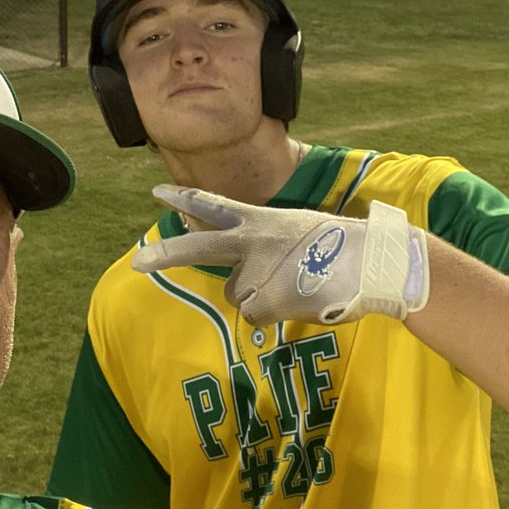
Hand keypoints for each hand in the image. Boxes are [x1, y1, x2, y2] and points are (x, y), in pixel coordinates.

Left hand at [131, 185, 428, 325]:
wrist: (371, 261)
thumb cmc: (341, 250)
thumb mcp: (296, 231)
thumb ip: (265, 247)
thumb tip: (243, 281)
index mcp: (261, 220)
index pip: (215, 205)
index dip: (185, 198)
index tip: (157, 192)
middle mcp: (252, 240)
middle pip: (200, 246)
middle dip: (166, 255)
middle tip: (137, 263)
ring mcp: (256, 269)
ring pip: (240, 295)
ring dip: (262, 297)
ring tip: (298, 285)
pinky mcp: (264, 297)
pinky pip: (256, 315)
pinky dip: (275, 314)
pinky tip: (300, 299)